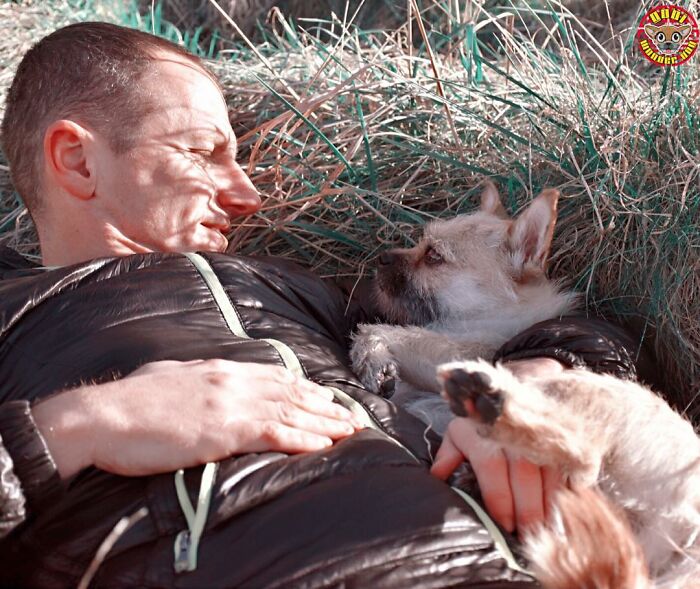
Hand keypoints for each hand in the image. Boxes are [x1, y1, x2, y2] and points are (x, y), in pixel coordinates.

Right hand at [33, 359, 360, 478]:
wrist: (103, 416)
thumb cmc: (131, 400)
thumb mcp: (172, 375)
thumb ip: (198, 375)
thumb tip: (208, 375)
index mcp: (220, 368)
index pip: (275, 376)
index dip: (306, 388)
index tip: (326, 397)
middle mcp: (232, 380)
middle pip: (291, 392)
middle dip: (325, 405)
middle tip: (351, 415)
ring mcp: (230, 404)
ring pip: (290, 412)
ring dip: (324, 423)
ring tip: (349, 430)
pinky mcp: (223, 430)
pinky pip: (273, 434)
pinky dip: (301, 440)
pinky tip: (322, 446)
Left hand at [430, 418, 561, 535]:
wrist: (518, 392)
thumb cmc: (484, 421)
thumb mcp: (461, 430)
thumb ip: (449, 455)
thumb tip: (437, 477)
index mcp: (485, 429)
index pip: (491, 465)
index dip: (498, 497)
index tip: (503, 524)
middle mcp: (516, 430)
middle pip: (524, 474)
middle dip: (526, 510)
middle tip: (526, 537)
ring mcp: (545, 434)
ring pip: (550, 474)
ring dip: (549, 506)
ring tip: (546, 532)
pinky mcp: (567, 439)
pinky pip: (571, 469)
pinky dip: (570, 494)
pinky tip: (566, 515)